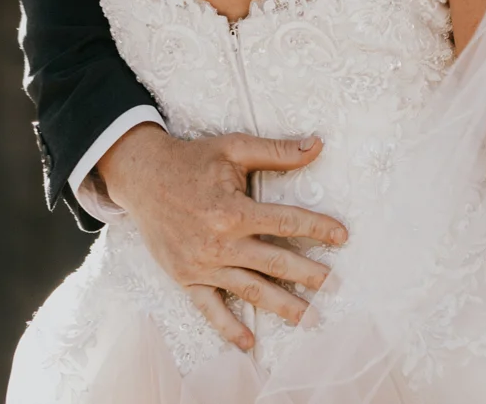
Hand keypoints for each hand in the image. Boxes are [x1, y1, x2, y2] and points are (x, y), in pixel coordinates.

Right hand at [93, 123, 347, 349]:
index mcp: (234, 210)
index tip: (342, 236)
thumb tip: (318, 145)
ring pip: (250, 289)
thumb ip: (277, 151)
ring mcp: (202, 264)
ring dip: (281, 305)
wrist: (142, 178)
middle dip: (308, 275)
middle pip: (274, 262)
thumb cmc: (192, 160)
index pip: (287, 222)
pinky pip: (210, 308)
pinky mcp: (186, 277)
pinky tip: (249, 342)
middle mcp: (220, 242)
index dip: (318, 228)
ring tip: (308, 317)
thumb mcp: (234, 147)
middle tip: (334, 285)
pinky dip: (228, 327)